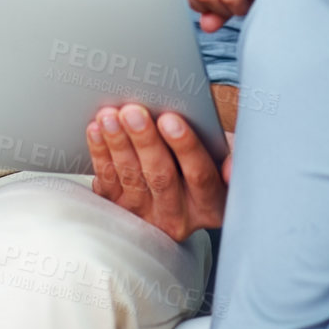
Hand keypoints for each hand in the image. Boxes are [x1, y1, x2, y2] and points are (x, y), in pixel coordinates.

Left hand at [86, 104, 231, 240]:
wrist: (181, 183)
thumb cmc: (207, 159)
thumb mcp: (226, 156)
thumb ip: (231, 156)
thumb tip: (228, 169)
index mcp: (212, 204)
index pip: (200, 176)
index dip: (185, 147)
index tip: (170, 120)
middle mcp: (179, 217)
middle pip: (161, 177)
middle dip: (145, 140)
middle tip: (133, 112)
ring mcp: (146, 217)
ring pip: (130, 179)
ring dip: (118, 144)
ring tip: (110, 116)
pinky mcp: (120, 211)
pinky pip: (107, 183)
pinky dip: (100, 154)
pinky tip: (97, 130)